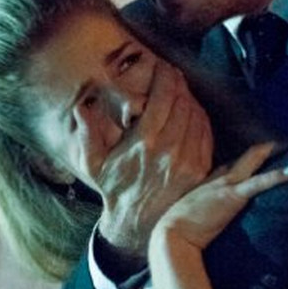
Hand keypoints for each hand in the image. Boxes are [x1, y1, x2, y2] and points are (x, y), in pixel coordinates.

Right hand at [79, 61, 213, 256]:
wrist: (137, 223)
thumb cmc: (114, 187)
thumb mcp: (93, 162)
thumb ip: (87, 133)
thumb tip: (82, 106)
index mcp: (143, 141)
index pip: (162, 97)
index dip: (165, 77)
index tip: (164, 66)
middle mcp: (168, 148)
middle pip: (182, 102)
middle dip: (178, 82)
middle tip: (174, 73)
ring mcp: (187, 159)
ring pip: (196, 115)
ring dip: (190, 97)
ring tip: (182, 89)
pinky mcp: (200, 170)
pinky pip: (206, 133)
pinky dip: (201, 117)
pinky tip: (193, 110)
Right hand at [149, 143, 287, 288]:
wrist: (173, 235)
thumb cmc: (179, 229)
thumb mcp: (191, 213)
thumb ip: (203, 208)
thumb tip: (211, 215)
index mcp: (210, 181)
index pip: (233, 164)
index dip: (247, 158)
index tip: (261, 152)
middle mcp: (219, 177)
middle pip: (244, 157)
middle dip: (261, 148)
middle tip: (279, 140)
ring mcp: (228, 184)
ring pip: (252, 161)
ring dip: (270, 153)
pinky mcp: (235, 194)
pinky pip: (260, 182)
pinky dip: (277, 176)